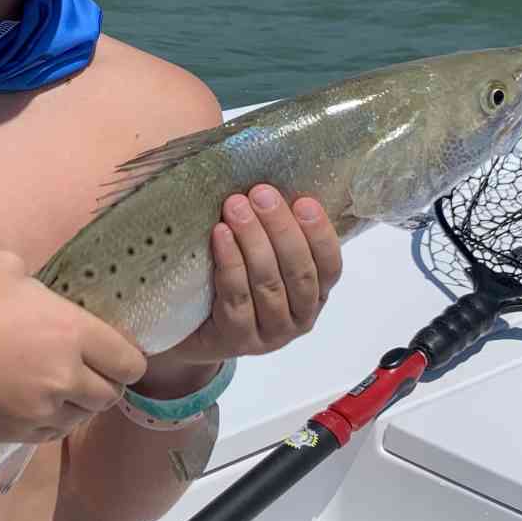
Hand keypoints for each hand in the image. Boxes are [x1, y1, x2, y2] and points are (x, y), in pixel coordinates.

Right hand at [0, 251, 147, 443]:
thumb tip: (48, 302)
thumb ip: (42, 288)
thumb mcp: (6, 266)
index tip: (113, 353)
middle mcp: (63, 376)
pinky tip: (25, 399)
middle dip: (101, 383)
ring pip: (79, 418)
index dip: (126, 359)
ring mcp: (37, 411)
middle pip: (109, 396)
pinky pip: (49, 435)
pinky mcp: (11, 433)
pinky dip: (47, 420)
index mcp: (70, 331)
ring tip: (48, 384)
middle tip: (79, 368)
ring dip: (73, 404)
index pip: (129, 362)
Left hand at [165, 185, 342, 368]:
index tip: (304, 201)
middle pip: (298, 272)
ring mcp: (271, 333)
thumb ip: (274, 229)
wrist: (191, 331)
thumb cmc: (232, 283)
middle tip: (260, 194)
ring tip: (236, 206)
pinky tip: (221, 235)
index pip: (330, 265)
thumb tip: (270, 181)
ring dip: (253, 240)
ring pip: (268, 283)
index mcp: (315, 293)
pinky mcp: (239, 340)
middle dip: (281, 229)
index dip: (320, 233)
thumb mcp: (261, 255)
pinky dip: (230, 262)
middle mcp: (299, 317)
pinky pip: (237, 297)